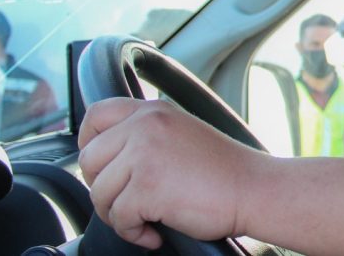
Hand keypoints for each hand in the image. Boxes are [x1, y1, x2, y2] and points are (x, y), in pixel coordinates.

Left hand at [78, 98, 265, 248]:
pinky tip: (155, 232)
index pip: (96, 115)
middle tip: (129, 201)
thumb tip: (110, 157)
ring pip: (100, 193)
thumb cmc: (225, 171)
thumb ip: (148, 134)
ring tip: (146, 219)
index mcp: (153, 111)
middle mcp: (145, 126)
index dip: (89, 143)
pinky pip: (118, 218)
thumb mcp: (182, 133)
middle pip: (89, 160)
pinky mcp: (147, 187)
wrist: (254, 190)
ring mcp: (144, 155)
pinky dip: (134, 233)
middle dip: (104, 188)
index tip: (102, 166)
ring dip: (119, 214)